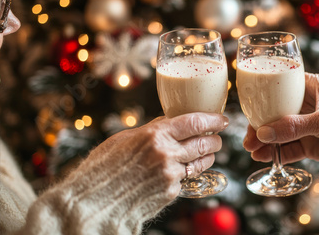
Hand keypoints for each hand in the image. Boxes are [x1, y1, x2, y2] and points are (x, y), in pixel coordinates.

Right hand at [84, 112, 228, 199]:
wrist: (96, 199)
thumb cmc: (106, 165)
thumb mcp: (127, 138)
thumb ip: (153, 128)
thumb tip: (172, 120)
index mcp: (156, 134)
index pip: (196, 122)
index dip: (214, 119)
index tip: (222, 119)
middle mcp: (166, 153)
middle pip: (204, 143)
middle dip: (215, 139)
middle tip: (217, 136)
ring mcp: (170, 175)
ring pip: (201, 162)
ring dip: (209, 156)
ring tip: (208, 152)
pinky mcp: (170, 192)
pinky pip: (186, 179)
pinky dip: (187, 173)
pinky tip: (182, 170)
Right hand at [243, 73, 318, 182]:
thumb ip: (295, 127)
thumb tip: (264, 132)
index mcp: (318, 87)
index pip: (284, 86)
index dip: (265, 96)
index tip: (250, 108)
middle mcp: (313, 104)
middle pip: (279, 111)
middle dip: (263, 124)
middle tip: (248, 137)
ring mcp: (312, 125)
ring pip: (283, 131)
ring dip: (268, 141)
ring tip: (252, 151)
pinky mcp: (315, 144)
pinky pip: (291, 146)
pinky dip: (279, 152)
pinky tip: (265, 158)